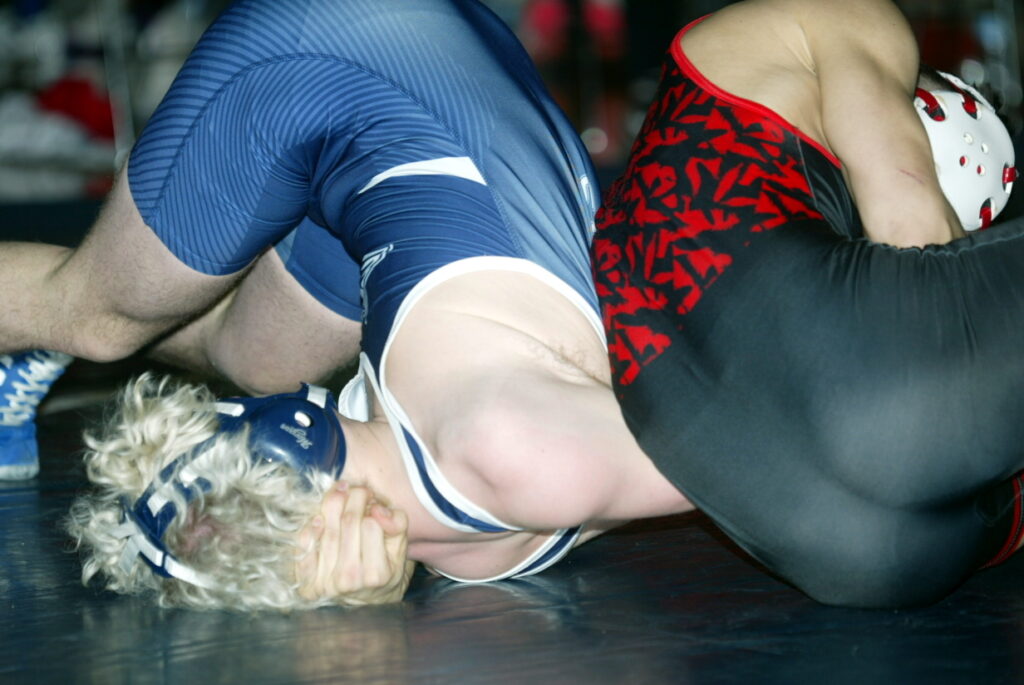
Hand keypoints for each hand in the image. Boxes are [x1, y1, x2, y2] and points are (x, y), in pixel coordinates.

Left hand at [295, 483, 414, 605]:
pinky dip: (309, 529)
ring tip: (339, 494)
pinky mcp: (308, 585)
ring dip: (331, 505)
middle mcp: (350, 580)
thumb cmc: (385, 571)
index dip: (371, 505)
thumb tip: (378, 509)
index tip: (372, 500)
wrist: (367, 605)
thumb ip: (398, 526)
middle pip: (346, 523)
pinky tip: (319, 519)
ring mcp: (326, 584)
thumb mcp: (400, 550)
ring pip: (326, 531)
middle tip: (355, 489)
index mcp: (377, 574)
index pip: (370, 524)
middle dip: (352, 498)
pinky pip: (304, 548)